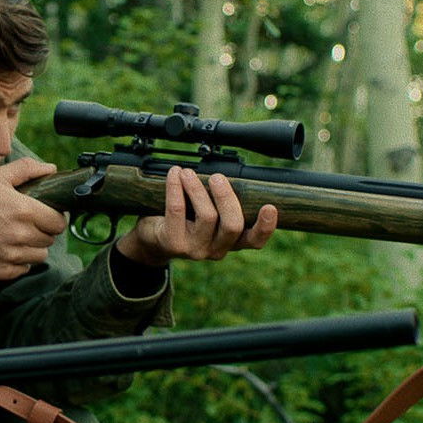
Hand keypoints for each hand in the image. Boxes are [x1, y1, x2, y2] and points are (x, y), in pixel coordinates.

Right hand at [0, 158, 66, 279]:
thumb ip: (26, 169)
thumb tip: (51, 169)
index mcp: (24, 211)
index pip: (59, 221)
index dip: (54, 217)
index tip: (45, 215)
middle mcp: (22, 235)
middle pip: (51, 239)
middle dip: (43, 231)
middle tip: (28, 225)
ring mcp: (13, 255)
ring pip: (40, 255)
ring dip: (33, 247)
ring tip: (16, 238)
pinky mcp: (4, 271)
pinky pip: (24, 268)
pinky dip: (19, 261)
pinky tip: (6, 250)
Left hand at [116, 165, 276, 265]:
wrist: (151, 240)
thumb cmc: (183, 220)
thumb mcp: (206, 215)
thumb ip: (220, 203)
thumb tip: (227, 173)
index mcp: (230, 242)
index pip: (254, 241)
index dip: (265, 227)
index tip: (270, 207)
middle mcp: (216, 250)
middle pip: (232, 225)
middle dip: (227, 197)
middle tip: (217, 177)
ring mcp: (195, 250)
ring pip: (207, 217)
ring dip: (197, 189)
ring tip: (187, 172)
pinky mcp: (174, 243)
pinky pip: (178, 211)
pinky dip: (176, 188)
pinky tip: (174, 175)